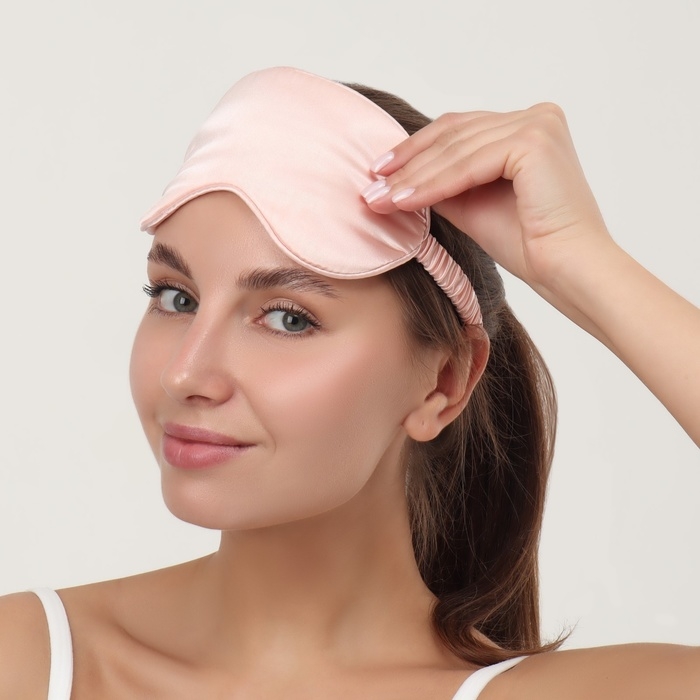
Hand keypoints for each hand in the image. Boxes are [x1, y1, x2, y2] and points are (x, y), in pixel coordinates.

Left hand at [363, 103, 615, 295]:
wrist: (567, 270)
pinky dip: (433, 184)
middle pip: (453, 135)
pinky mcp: (535, 140)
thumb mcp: (472, 205)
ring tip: (380, 199)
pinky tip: (404, 201)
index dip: (415, 150)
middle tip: (370, 186)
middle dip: (407, 164)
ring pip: (457, 150)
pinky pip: (469, 163)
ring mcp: (538, 124)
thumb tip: (395, 178)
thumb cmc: (529, 244)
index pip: (459, 131)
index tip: (378, 173)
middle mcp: (536, 117)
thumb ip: (442, 183)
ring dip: (413, 177)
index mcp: (528, 127)